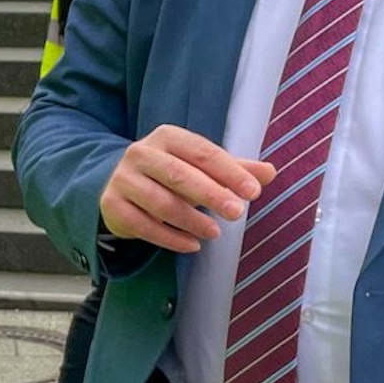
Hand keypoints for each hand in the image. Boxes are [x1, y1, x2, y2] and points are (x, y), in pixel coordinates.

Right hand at [99, 125, 274, 253]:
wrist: (119, 184)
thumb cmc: (169, 173)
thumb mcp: (200, 166)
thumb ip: (234, 169)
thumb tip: (270, 172)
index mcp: (167, 137)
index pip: (201, 152)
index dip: (228, 171)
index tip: (253, 191)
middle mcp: (141, 153)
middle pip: (178, 174)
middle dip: (210, 194)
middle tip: (237, 212)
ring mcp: (124, 179)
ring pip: (160, 202)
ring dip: (191, 220)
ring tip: (215, 233)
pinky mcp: (113, 205)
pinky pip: (143, 225)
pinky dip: (170, 238)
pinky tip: (192, 245)